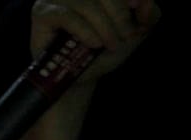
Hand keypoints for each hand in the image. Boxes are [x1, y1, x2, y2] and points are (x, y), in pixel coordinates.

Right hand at [28, 0, 162, 83]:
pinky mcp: (42, 12)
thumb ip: (148, 16)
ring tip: (109, 45)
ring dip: (104, 26)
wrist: (77, 80)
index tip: (137, 7)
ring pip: (87, 3)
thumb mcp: (132, 34)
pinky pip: (67, 16)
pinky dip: (84, 31)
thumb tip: (146, 3)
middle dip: (119, 15)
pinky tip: (93, 44)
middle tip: (123, 37)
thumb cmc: (101, 54)